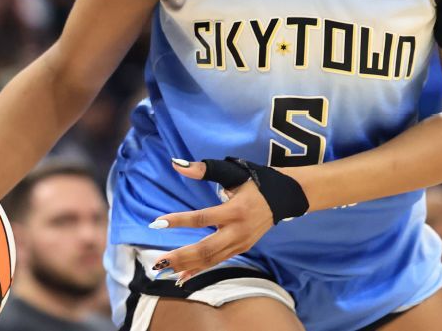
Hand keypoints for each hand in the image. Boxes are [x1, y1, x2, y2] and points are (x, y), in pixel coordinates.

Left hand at [146, 159, 278, 284]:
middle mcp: (238, 231)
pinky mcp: (241, 249)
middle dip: (181, 256)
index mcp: (235, 210)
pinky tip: (182, 276)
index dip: (179, 220)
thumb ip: (204, 169)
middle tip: (158, 261)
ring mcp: (241, 243)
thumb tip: (177, 164)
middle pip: (206, 248)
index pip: (202, 218)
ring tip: (163, 269)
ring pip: (211, 259)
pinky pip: (217, 261)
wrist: (284, 197)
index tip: (157, 222)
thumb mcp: (233, 171)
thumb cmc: (256, 182)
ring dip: (186, 265)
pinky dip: (199, 269)